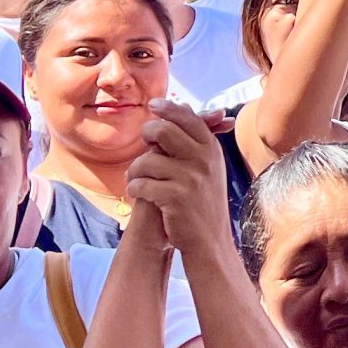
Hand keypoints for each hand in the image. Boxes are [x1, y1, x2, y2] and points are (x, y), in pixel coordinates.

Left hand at [124, 100, 237, 256]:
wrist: (210, 241)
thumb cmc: (203, 203)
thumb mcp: (209, 168)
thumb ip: (196, 140)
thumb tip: (181, 106)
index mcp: (212, 150)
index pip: (189, 118)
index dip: (169, 108)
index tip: (154, 105)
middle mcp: (204, 161)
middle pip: (165, 131)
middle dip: (148, 134)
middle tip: (144, 144)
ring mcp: (190, 179)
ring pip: (147, 160)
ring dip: (135, 170)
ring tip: (136, 179)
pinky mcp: (176, 197)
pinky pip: (142, 184)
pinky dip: (135, 188)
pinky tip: (138, 194)